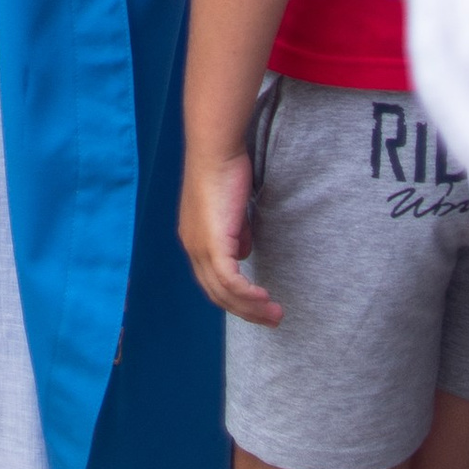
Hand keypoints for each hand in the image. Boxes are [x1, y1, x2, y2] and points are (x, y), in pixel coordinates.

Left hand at [179, 144, 280, 326]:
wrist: (215, 150)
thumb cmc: (225, 170)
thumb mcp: (232, 209)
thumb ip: (237, 233)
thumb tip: (244, 254)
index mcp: (193, 239)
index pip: (211, 280)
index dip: (234, 297)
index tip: (258, 304)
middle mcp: (192, 247)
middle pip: (216, 294)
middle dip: (246, 311)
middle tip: (272, 319)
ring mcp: (199, 247)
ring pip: (224, 293)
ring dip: (252, 308)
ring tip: (276, 314)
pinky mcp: (213, 243)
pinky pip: (231, 281)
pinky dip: (248, 295)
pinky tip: (265, 298)